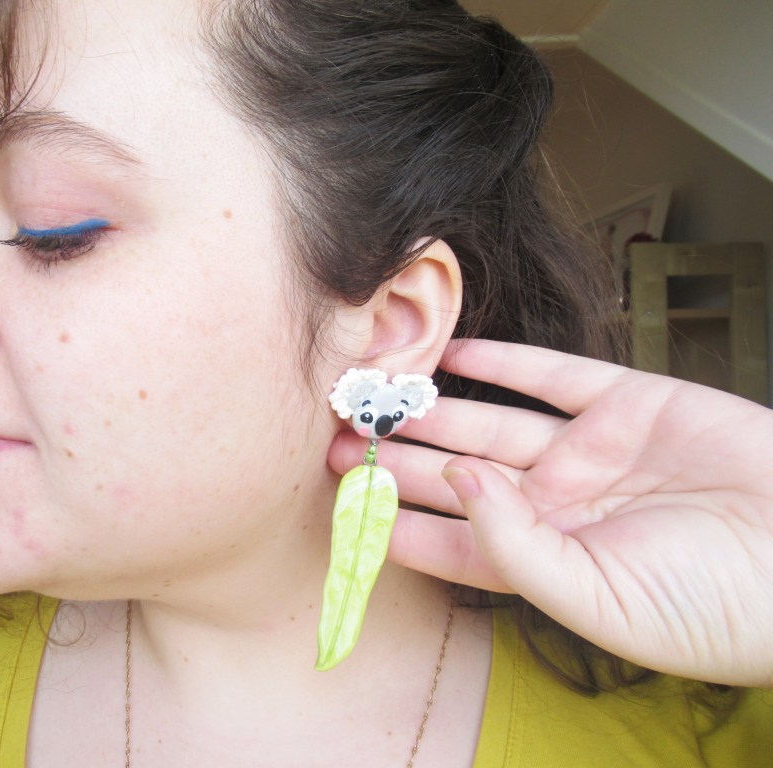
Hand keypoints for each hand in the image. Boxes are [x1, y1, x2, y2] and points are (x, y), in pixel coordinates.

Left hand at [328, 339, 772, 685]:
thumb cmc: (713, 606)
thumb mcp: (598, 599)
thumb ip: (514, 547)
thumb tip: (454, 481)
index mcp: (543, 559)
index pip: (448, 540)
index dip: (392, 521)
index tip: (340, 501)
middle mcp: (556, 504)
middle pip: (455, 474)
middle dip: (395, 458)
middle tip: (336, 435)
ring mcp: (589, 451)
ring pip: (490, 421)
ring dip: (433, 407)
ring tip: (377, 393)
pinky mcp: (629, 403)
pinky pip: (552, 376)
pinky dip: (504, 361)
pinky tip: (454, 352)